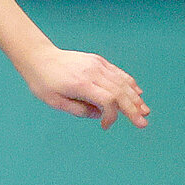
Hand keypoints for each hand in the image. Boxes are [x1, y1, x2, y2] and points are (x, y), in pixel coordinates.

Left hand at [20, 47, 149, 129]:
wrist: (39, 57)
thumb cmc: (43, 82)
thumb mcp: (55, 102)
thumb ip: (78, 110)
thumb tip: (100, 115)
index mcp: (81, 84)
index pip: (107, 100)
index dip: (112, 115)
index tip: (105, 126)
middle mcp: (92, 72)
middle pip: (119, 91)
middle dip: (133, 109)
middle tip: (142, 124)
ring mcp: (97, 64)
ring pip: (122, 81)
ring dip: (135, 97)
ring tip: (144, 111)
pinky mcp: (98, 60)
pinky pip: (118, 73)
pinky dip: (129, 84)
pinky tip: (137, 93)